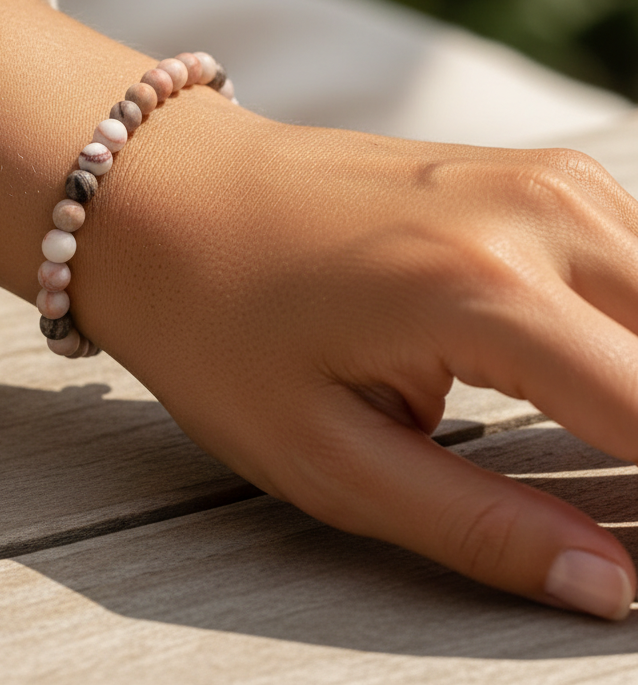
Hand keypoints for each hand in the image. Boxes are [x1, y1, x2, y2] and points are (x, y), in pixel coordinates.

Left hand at [83, 120, 637, 619]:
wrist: (167, 193)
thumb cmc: (215, 320)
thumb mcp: (322, 452)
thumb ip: (476, 525)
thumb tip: (610, 586)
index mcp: (484, 292)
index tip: (635, 559)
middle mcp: (536, 215)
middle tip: (608, 500)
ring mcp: (538, 177)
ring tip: (594, 448)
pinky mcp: (526, 169)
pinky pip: (636, 251)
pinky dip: (631, 322)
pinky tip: (585, 367)